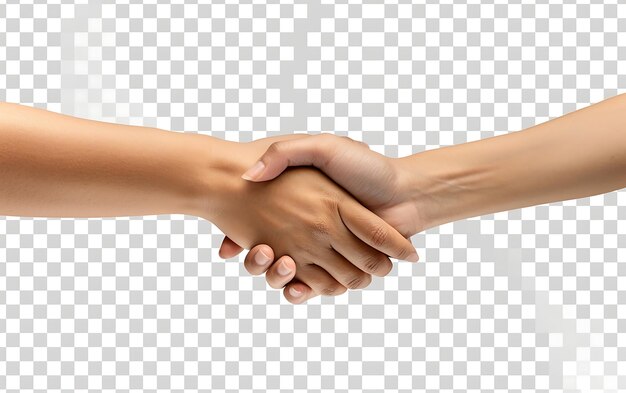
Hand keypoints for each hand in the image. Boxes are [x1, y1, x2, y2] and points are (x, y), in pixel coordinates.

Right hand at [199, 135, 417, 298]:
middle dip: (255, 260)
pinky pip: (312, 287)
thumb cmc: (366, 168)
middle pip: (266, 254)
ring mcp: (321, 251)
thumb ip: (285, 153)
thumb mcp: (321, 147)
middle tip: (256, 251)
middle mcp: (306, 230)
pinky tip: (297, 285)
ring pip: (285, 274)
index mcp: (298, 205)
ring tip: (280, 262)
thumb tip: (250, 175)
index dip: (236, 237)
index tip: (227, 243)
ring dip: (275, 276)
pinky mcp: (336, 268)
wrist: (406, 193)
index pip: (254, 223)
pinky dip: (301, 291)